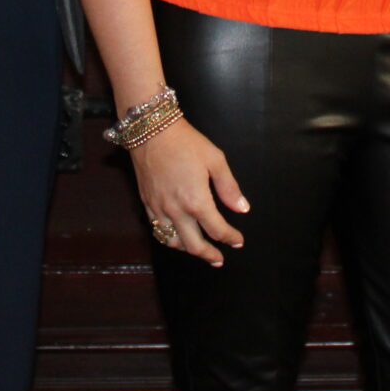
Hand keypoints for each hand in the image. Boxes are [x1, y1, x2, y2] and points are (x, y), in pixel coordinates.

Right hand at [129, 119, 249, 267]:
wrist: (151, 130)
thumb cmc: (185, 142)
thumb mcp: (215, 160)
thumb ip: (229, 187)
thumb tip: (242, 208)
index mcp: (197, 201)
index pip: (217, 230)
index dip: (231, 238)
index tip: (238, 241)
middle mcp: (177, 210)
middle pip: (194, 245)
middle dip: (209, 255)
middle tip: (219, 260)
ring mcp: (159, 209)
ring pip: (174, 242)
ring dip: (188, 250)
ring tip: (199, 250)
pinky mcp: (147, 203)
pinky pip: (158, 231)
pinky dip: (169, 239)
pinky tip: (176, 236)